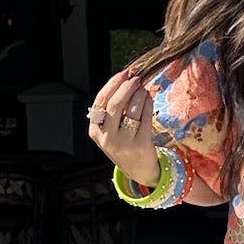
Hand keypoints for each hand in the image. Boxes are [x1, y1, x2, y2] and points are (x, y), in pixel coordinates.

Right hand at [87, 70, 160, 185]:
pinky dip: (147, 104)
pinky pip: (145, 118)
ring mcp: (123, 142)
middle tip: (136, 79)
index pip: (101, 101)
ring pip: (131, 111)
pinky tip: (149, 98)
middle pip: (115, 105)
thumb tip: (125, 81)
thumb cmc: (124, 144)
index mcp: (95, 131)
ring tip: (143, 89)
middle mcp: (107, 137)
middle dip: (126, 87)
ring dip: (139, 95)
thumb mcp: (110, 130)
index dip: (113, 84)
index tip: (123, 74)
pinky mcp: (140, 144)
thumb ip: (113, 110)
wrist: (138, 169)